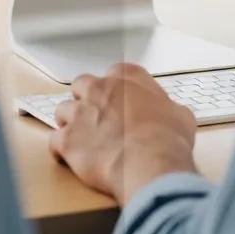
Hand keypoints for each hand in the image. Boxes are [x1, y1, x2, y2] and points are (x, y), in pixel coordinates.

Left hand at [49, 63, 197, 205]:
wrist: (150, 162)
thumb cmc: (167, 140)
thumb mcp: (180, 115)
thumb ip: (170, 108)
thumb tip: (175, 114)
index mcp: (127, 79)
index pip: (116, 71)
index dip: (116, 86)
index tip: (119, 97)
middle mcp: (100, 90)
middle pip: (81, 84)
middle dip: (84, 97)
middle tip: (92, 113)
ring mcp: (81, 113)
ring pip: (62, 110)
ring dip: (68, 121)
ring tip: (77, 135)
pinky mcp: (68, 139)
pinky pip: (53, 141)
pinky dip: (58, 149)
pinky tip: (65, 156)